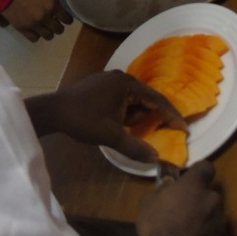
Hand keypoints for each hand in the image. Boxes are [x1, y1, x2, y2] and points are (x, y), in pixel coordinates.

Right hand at [1, 0, 72, 41]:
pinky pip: (35, 38)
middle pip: (59, 30)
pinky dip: (36, 35)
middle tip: (54, 23)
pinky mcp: (24, 30)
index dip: (67, 20)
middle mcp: (45, 18)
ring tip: (44, 28)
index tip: (65, 19)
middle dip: (58, 27)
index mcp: (51, 5)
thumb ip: (51, 2)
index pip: (67, 19)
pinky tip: (34, 30)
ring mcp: (34, 26)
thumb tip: (56, 10)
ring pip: (48, 36)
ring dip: (48, 32)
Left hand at [44, 70, 185, 160]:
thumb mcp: (111, 136)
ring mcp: (109, 78)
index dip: (172, 116)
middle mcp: (121, 77)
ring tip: (121, 128)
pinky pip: (121, 97)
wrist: (53, 111)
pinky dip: (124, 110)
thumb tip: (155, 159)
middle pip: (145, 98)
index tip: (183, 129)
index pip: (157, 100)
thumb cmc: (83, 120)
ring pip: (132, 99)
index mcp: (127, 84)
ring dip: (132, 115)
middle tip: (149, 133)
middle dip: (147, 117)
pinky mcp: (100, 84)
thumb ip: (135, 147)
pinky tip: (114, 122)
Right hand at [137, 161, 225, 235]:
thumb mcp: (149, 202)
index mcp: (195, 186)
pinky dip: (206, 234)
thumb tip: (170, 185)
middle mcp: (212, 200)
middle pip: (210, 193)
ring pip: (214, 213)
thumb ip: (163, 189)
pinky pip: (214, 231)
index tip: (190, 178)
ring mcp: (220, 221)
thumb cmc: (156, 226)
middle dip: (200, 198)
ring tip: (189, 228)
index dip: (199, 172)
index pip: (206, 167)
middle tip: (185, 207)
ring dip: (204, 216)